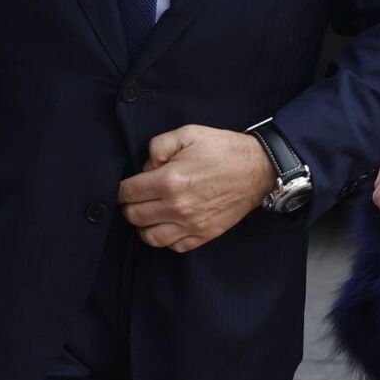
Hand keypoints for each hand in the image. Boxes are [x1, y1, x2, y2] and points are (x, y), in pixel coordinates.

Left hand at [118, 126, 275, 252]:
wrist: (259, 168)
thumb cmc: (224, 149)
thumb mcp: (189, 133)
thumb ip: (159, 145)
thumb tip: (145, 167)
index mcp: (169, 180)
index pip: (127, 193)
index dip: (120, 189)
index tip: (125, 186)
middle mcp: (177, 207)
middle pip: (134, 216)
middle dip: (129, 206)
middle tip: (136, 197)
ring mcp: (191, 224)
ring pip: (149, 237)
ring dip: (143, 226)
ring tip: (149, 214)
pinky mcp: (204, 234)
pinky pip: (174, 246)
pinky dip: (165, 239)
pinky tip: (168, 225)